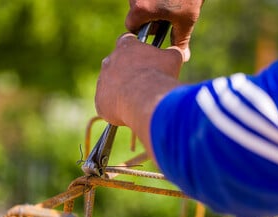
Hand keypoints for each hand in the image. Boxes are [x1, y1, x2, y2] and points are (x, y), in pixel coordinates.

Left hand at [95, 34, 182, 155]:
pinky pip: (106, 105)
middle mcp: (109, 61)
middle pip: (116, 65)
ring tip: (136, 101)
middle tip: (142, 84)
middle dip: (127, 73)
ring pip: (110, 86)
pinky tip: (128, 113)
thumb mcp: (172, 59)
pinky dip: (116, 109)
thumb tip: (178, 53)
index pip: (127, 41)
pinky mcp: (99, 101)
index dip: (135, 50)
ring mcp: (102, 81)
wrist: (145, 98)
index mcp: (126, 46)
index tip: (143, 58)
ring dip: (120, 92)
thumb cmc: (159, 75)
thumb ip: (172, 53)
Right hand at [125, 0, 203, 61]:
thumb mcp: (186, 20)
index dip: (141, 30)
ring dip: (151, 4)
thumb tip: (181, 58)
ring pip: (139, 0)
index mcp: (141, 9)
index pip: (130, 27)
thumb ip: (180, 41)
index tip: (153, 30)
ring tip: (169, 3)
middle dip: (148, 16)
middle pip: (135, 12)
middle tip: (166, 15)